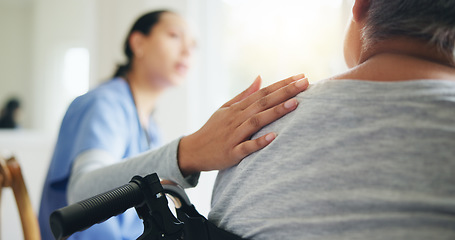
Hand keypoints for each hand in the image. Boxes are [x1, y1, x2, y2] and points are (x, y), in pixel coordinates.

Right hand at [178, 74, 308, 175]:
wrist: (193, 150)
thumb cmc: (212, 129)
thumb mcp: (225, 108)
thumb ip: (244, 94)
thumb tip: (260, 78)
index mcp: (237, 108)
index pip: (263, 93)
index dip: (282, 84)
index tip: (301, 77)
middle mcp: (236, 119)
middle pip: (262, 103)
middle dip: (285, 92)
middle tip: (305, 83)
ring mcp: (234, 136)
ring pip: (256, 121)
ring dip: (275, 112)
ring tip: (295, 104)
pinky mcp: (231, 153)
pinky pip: (246, 147)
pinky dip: (259, 142)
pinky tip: (273, 137)